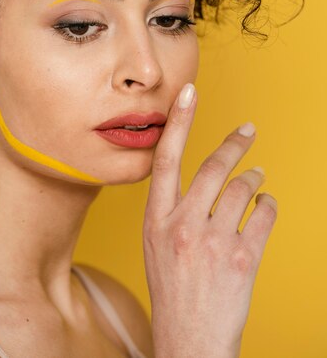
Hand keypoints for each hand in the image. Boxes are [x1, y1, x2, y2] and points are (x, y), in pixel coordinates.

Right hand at [143, 84, 276, 357]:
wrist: (190, 343)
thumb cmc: (173, 292)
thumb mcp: (157, 245)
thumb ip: (173, 210)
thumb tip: (202, 179)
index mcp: (157, 221)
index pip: (166, 159)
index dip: (178, 122)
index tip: (189, 93)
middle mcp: (183, 226)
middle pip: (213, 168)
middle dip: (234, 144)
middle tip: (247, 131)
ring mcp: (213, 242)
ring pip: (243, 189)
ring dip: (254, 180)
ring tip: (257, 180)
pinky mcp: (243, 259)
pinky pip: (264, 215)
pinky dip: (269, 206)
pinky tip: (265, 207)